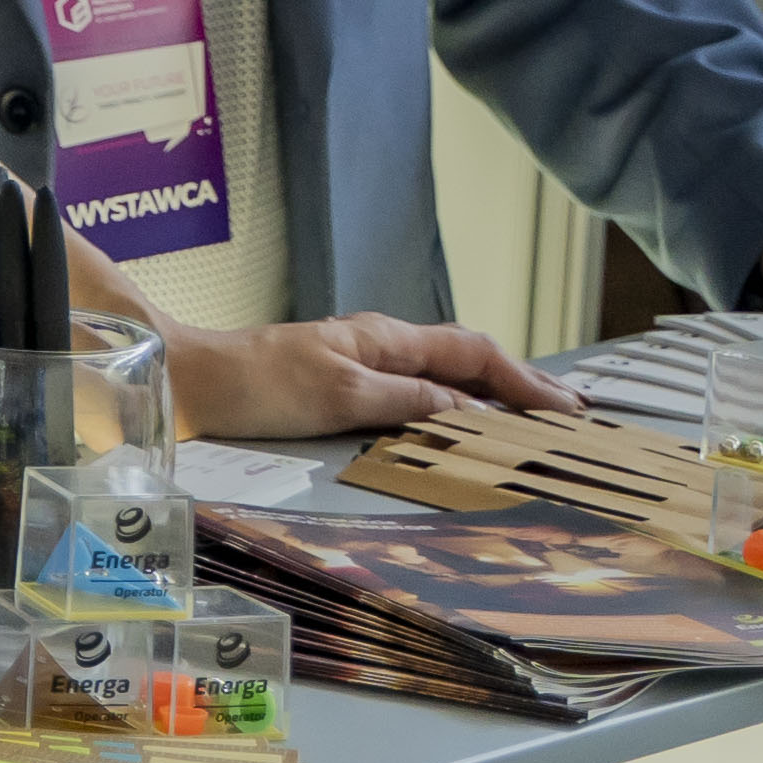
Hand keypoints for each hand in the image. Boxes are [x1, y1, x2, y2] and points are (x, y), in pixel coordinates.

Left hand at [159, 311, 559, 440]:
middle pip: (467, 359)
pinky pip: (417, 390)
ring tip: (535, 418)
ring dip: (493, 394)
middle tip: (571, 413)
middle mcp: (380, 345)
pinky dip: (453, 404)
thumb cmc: (256, 384)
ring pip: (445, 374)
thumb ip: (409, 401)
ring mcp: (362, 362)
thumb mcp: (342, 396)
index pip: (474, 352)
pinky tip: (463, 422)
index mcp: (386, 340)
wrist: (191, 379)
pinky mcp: (343, 383)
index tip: (568, 407)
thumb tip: (472, 409)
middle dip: (522, 383)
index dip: (525, 380)